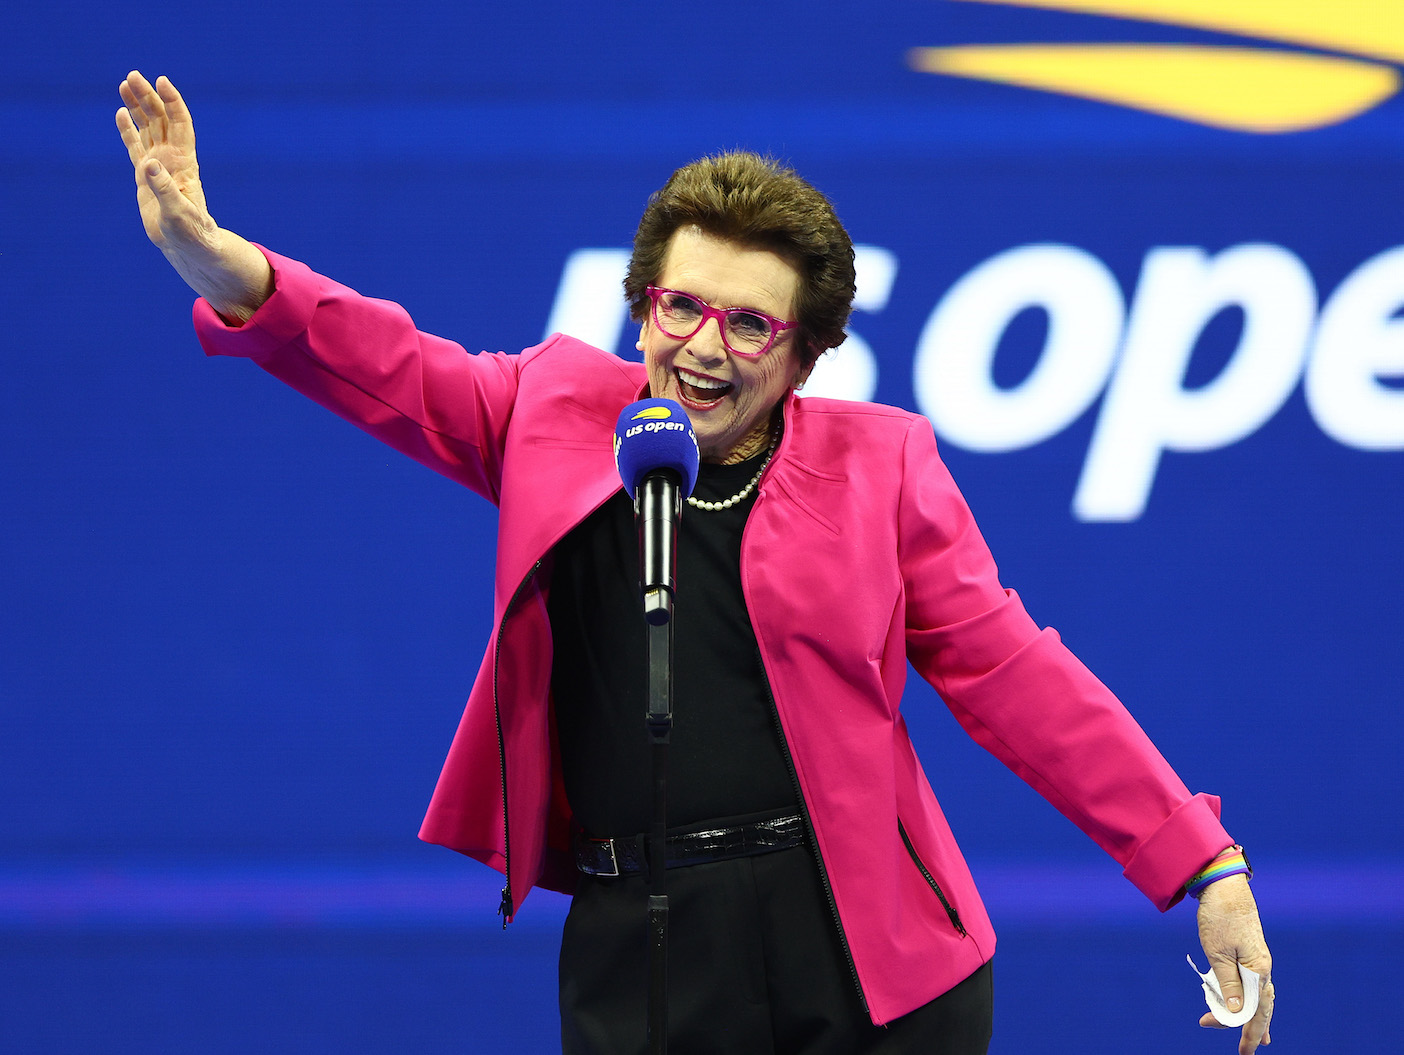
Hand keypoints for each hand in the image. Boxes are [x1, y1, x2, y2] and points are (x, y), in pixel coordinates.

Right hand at [116, 71, 271, 322]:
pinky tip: (121, 113)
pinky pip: (136, 147)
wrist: (189, 248)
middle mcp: (173, 160)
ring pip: (148, 129)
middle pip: (161, 121)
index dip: (172, 102)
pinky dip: (129, 131)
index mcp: (184, 164)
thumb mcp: (178, 213)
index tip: (162, 82)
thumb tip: (150, 164)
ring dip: (139, 107)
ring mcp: (159, 167)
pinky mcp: (146, 178)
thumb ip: (164, 189)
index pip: (179, 125)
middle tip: (133, 76)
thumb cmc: (191, 234)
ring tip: (125, 84)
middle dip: (149, 98)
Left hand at [1196, 874, 1273, 1052]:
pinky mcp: (1250, 952)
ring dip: (1251, 1016)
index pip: (1255, 1010)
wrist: (1224, 885)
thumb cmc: (1219, 917)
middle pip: (1262, 1006)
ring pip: (1259, 996)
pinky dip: (1249, 999)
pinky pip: (1252, 983)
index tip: (1237, 1046)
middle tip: (1245, 1052)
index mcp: (1259, 970)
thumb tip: (1238, 1014)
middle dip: (1252, 1029)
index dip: (1246, 1030)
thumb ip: (1228, 985)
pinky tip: (1248, 1007)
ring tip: (1255, 1039)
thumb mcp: (1218, 953)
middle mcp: (1263, 967)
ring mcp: (1258, 960)